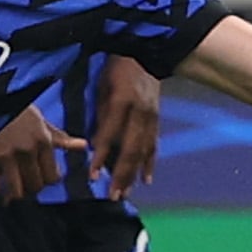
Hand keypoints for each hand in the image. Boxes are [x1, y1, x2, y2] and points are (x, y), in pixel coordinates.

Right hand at [0, 105, 84, 203]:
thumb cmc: (12, 107)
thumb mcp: (38, 119)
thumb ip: (59, 137)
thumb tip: (83, 146)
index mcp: (43, 141)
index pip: (53, 177)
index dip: (49, 180)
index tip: (44, 178)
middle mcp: (27, 151)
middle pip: (36, 186)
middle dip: (33, 188)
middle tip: (27, 184)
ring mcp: (6, 157)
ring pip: (18, 191)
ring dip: (16, 194)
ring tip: (12, 192)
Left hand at [85, 57, 159, 198]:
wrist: (146, 55)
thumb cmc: (116, 70)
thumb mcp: (102, 87)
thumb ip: (101, 116)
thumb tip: (95, 144)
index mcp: (122, 102)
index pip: (110, 135)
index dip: (101, 156)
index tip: (93, 175)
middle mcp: (140, 113)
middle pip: (131, 149)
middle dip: (121, 174)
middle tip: (113, 195)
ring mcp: (152, 118)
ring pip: (143, 152)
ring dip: (134, 174)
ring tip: (125, 193)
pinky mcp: (158, 121)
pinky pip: (154, 146)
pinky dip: (150, 164)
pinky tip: (145, 180)